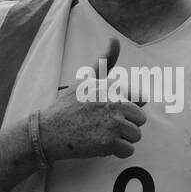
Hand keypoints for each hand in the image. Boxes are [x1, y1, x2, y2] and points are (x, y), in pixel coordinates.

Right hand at [39, 38, 146, 161]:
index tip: (111, 111)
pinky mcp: (109, 143)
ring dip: (122, 139)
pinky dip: (117, 152)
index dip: (128, 107)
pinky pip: (128, 150)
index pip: (141, 99)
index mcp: (113, 86)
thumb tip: (115, 39)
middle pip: (141, 119)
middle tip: (105, 125)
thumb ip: (105, 61)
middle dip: (127, 125)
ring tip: (102, 135)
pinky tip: (101, 145)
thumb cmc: (68, 105)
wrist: (49, 131)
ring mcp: (113, 123)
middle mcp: (116, 103)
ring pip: (136, 135)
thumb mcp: (86, 78)